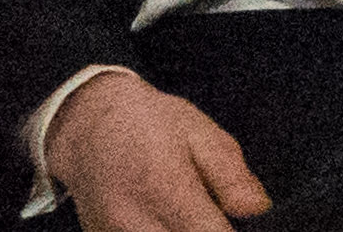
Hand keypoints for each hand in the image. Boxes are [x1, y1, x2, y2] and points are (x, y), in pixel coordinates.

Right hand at [41, 69, 271, 231]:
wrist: (86, 124)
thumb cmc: (148, 122)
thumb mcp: (200, 133)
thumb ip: (231, 176)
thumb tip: (256, 208)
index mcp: (166, 189)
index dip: (231, 231)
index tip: (236, 221)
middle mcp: (134, 222)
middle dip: (207, 231)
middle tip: (211, 213)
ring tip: (187, 212)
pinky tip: (163, 219)